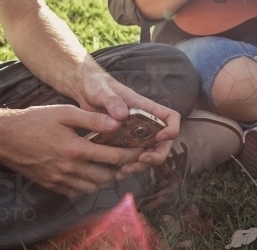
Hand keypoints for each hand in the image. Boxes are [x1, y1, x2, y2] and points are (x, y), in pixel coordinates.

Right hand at [0, 105, 145, 196]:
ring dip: (106, 178)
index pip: (113, 156)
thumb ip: (93, 118)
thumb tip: (118, 121)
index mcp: (77, 149)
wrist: (5, 138)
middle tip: (129, 159)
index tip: (142, 150)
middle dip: (122, 169)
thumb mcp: (65, 112)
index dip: (131, 154)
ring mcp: (61, 180)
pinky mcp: (53, 186)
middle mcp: (71, 169)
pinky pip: (77, 192)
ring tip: (112, 165)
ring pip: (94, 187)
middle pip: (107, 176)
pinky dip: (88, 185)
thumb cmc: (35, 120)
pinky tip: (90, 173)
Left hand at [74, 59, 181, 178]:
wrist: (84, 91)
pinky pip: (132, 158)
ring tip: (125, 170)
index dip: (172, 129)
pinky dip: (128, 167)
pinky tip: (117, 172)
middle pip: (163, 142)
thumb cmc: (97, 85)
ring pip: (148, 153)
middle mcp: (144, 122)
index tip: (160, 137)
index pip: (170, 118)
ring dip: (141, 165)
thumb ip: (112, 100)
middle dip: (157, 155)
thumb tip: (122, 115)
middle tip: (142, 159)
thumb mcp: (102, 90)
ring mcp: (135, 134)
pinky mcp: (123, 143)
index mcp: (145, 107)